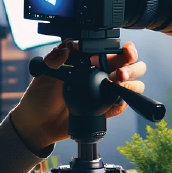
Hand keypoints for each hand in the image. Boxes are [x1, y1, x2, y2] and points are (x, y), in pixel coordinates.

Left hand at [9, 41, 146, 151]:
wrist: (38, 123)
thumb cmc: (40, 95)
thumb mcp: (44, 73)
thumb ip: (54, 59)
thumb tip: (66, 48)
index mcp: (89, 60)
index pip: (112, 49)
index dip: (121, 48)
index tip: (119, 51)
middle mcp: (101, 73)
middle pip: (130, 64)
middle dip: (132, 65)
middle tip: (120, 71)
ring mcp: (105, 92)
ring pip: (133, 83)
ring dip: (132, 82)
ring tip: (118, 82)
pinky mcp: (106, 109)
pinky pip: (122, 105)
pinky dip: (122, 103)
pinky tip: (114, 102)